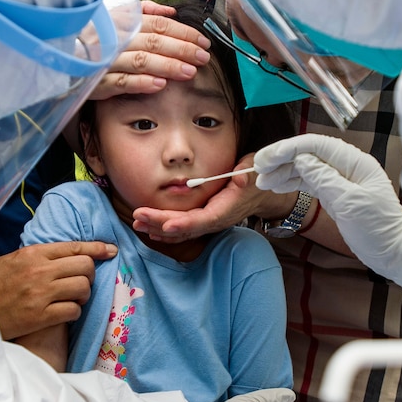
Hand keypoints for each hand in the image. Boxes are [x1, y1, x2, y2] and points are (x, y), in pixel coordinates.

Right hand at [0, 241, 116, 339]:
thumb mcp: (13, 260)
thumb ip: (39, 256)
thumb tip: (68, 253)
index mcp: (33, 253)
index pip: (74, 247)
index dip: (97, 248)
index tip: (111, 251)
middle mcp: (39, 270)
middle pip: (85, 266)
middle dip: (89, 275)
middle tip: (81, 282)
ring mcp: (41, 294)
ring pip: (83, 288)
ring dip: (83, 295)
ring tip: (72, 298)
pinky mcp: (40, 316)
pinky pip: (73, 311)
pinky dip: (73, 312)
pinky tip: (64, 312)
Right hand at [89, 0, 210, 100]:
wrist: (59, 60)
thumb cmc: (94, 41)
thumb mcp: (115, 20)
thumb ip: (143, 13)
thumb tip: (171, 11)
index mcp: (122, 22)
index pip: (158, 24)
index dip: (183, 32)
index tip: (203, 42)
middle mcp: (114, 39)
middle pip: (154, 41)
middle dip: (182, 49)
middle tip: (203, 58)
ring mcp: (105, 61)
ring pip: (140, 61)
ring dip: (167, 66)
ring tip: (189, 72)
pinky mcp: (97, 82)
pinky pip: (121, 81)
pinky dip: (141, 82)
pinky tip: (160, 85)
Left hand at [132, 156, 297, 242]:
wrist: (263, 192)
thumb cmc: (258, 178)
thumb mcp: (256, 171)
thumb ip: (247, 175)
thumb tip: (240, 178)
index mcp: (227, 209)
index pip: (204, 220)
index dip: (185, 224)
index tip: (166, 225)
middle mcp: (216, 220)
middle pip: (186, 227)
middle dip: (161, 224)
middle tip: (138, 217)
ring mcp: (209, 222)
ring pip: (182, 231)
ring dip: (158, 228)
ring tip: (137, 223)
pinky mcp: (203, 220)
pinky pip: (183, 229)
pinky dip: (165, 231)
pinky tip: (150, 228)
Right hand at [254, 134, 401, 302]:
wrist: (394, 252)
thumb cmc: (378, 229)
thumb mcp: (350, 203)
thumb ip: (325, 179)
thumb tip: (302, 160)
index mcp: (355, 163)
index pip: (316, 146)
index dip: (289, 149)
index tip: (267, 158)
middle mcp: (347, 166)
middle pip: (308, 154)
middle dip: (281, 159)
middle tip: (257, 169)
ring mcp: (341, 179)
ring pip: (306, 168)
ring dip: (284, 172)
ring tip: (263, 180)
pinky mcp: (336, 194)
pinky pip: (310, 181)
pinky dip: (293, 183)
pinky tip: (277, 186)